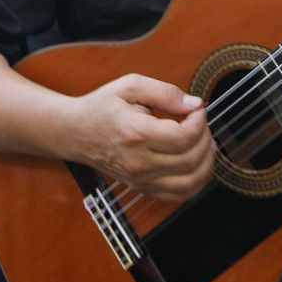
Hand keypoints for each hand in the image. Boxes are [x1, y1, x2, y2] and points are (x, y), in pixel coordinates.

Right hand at [67, 73, 214, 203]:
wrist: (75, 133)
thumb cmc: (102, 107)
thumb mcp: (130, 86)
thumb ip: (165, 92)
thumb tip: (195, 105)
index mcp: (135, 133)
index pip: (183, 137)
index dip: (199, 121)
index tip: (197, 109)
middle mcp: (138, 162)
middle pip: (190, 160)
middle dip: (206, 139)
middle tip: (200, 123)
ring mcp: (140, 180)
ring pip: (190, 183)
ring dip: (206, 163)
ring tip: (204, 143)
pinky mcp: (142, 188)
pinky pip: (179, 195)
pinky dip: (196, 181)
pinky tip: (196, 163)